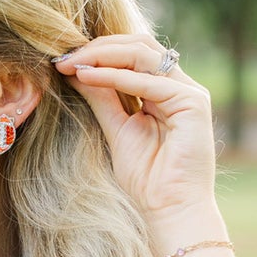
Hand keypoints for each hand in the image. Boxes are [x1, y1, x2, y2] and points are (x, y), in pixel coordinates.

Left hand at [53, 33, 220, 240]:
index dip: (97, 52)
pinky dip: (115, 76)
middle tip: (64, 57)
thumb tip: (75, 70)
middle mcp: (181, 86)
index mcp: (165, 91)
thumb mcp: (116, 130)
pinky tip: (88, 77)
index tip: (63, 61)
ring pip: (144, 54)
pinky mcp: (193, 103)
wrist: (170, 211)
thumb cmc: (147, 180)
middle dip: (98, 47)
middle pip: (139, 45)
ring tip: (72, 63)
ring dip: (103, 55)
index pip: (132, 54)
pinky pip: (149, 81)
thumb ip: (101, 98)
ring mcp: (190, 92)